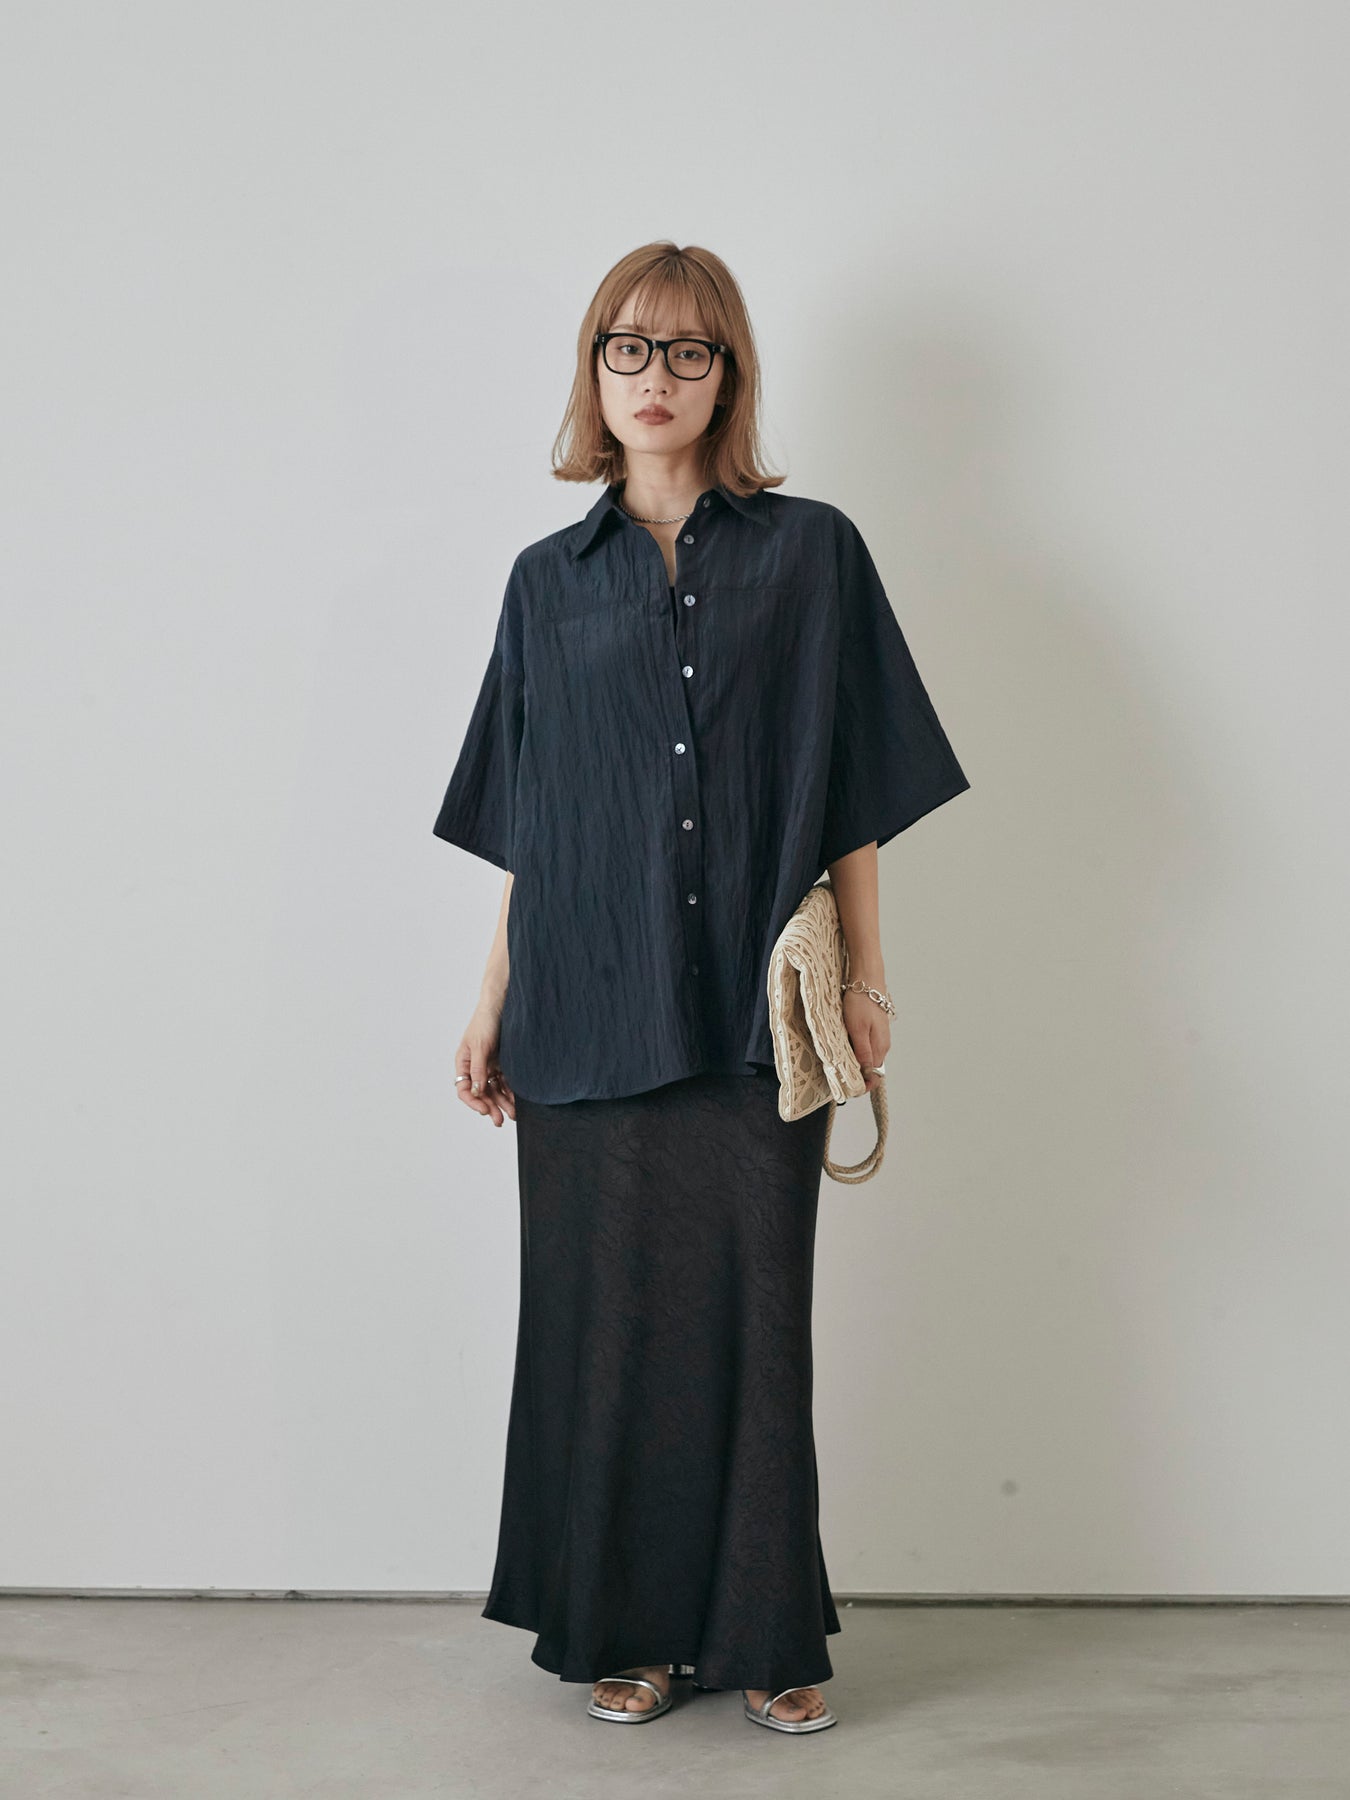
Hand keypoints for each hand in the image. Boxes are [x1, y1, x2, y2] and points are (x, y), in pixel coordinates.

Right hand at [455, 999, 516, 1125]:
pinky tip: (518, 1102)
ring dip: (502, 1103)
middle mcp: (475, 1067)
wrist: (502, 1005)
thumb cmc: (485, 1022)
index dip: (473, 1102)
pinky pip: (506, 1082)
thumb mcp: (480, 1046)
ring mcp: (489, 1066)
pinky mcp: (503, 1063)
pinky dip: (511, 1092)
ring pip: (495, 1090)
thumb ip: (478, 1070)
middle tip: (500, 1121)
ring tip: (513, 1116)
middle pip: (481, 1093)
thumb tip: (476, 1092)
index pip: (464, 1089)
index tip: (485, 1110)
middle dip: (490, 1107)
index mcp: (464, 1063)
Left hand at [842, 987, 890, 1094]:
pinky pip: (867, 1046)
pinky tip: (847, 1044)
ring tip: (840, 1060)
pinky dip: (857, 1050)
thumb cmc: (861, 1002)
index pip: (874, 1076)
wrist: (867, 979)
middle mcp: (883, 1045)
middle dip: (857, 1074)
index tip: (847, 1088)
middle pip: (871, 1068)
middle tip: (838, 1074)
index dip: (861, 1085)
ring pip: (868, 1057)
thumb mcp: (857, 1029)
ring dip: (856, 1061)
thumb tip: (866, 1073)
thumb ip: (862, 1052)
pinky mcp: (875, 1029)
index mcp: (880, 1048)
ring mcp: (880, 1037)